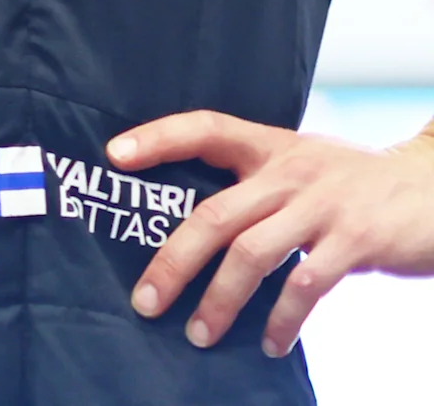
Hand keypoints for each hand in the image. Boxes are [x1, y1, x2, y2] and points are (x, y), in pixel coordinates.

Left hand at [111, 110, 433, 356]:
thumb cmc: (357, 184)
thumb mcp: (305, 166)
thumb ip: (258, 186)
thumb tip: (197, 229)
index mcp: (272, 147)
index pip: (205, 128)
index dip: (158, 138)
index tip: (113, 154)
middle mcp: (291, 172)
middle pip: (214, 215)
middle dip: (173, 262)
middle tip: (145, 301)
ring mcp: (323, 206)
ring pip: (252, 255)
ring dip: (220, 301)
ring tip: (199, 334)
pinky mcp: (356, 240)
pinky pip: (306, 286)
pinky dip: (283, 319)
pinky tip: (270, 342)